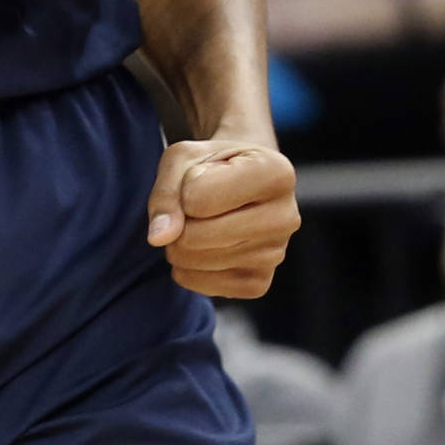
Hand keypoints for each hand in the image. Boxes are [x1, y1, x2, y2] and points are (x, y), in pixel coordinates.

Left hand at [147, 139, 299, 298]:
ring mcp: (276, 254)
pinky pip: (204, 285)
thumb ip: (166, 192)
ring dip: (179, 244)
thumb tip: (159, 238)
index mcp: (276, 173)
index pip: (198, 198)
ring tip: (198, 223)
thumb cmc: (212, 164)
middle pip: (197, 236)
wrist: (241, 181)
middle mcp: (286, 217)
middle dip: (178, 222)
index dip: (183, 187)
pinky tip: (202, 247)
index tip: (200, 177)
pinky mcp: (260, 283)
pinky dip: (188, 269)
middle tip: (191, 206)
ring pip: (198, 261)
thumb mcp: (183, 159)